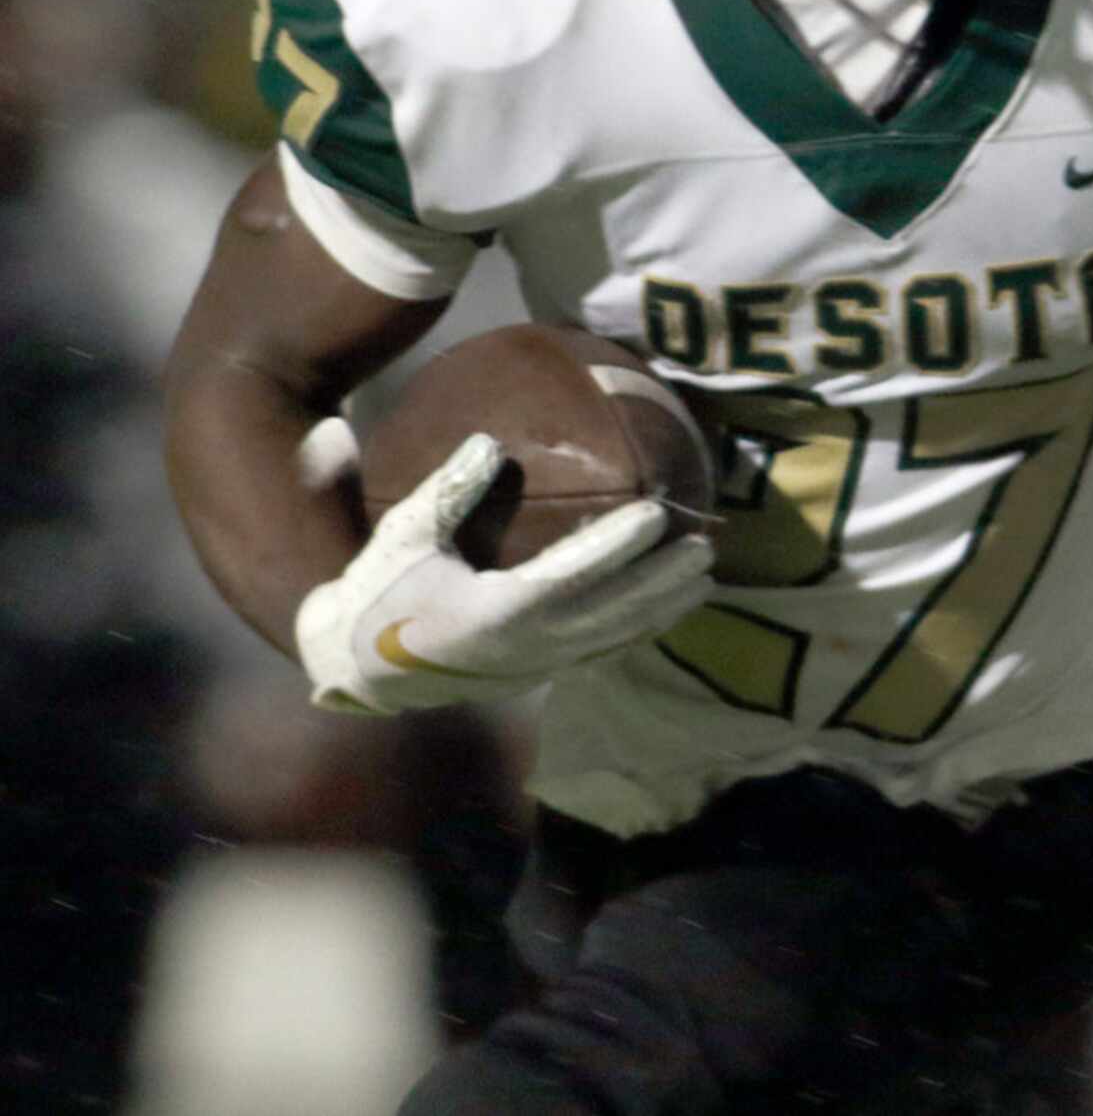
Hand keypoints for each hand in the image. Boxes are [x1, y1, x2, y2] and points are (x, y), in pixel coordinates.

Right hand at [294, 422, 714, 714]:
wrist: (359, 670)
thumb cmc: (379, 593)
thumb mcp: (403, 536)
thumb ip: (447, 491)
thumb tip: (490, 442)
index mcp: (492, 615)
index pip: (572, 577)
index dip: (618, 548)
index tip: (658, 514)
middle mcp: (523, 649)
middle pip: (610, 616)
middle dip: (662, 583)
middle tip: (706, 547)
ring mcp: (534, 669)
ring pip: (613, 640)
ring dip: (662, 610)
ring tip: (705, 577)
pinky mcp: (535, 677)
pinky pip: (600, 654)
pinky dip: (638, 632)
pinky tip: (666, 610)